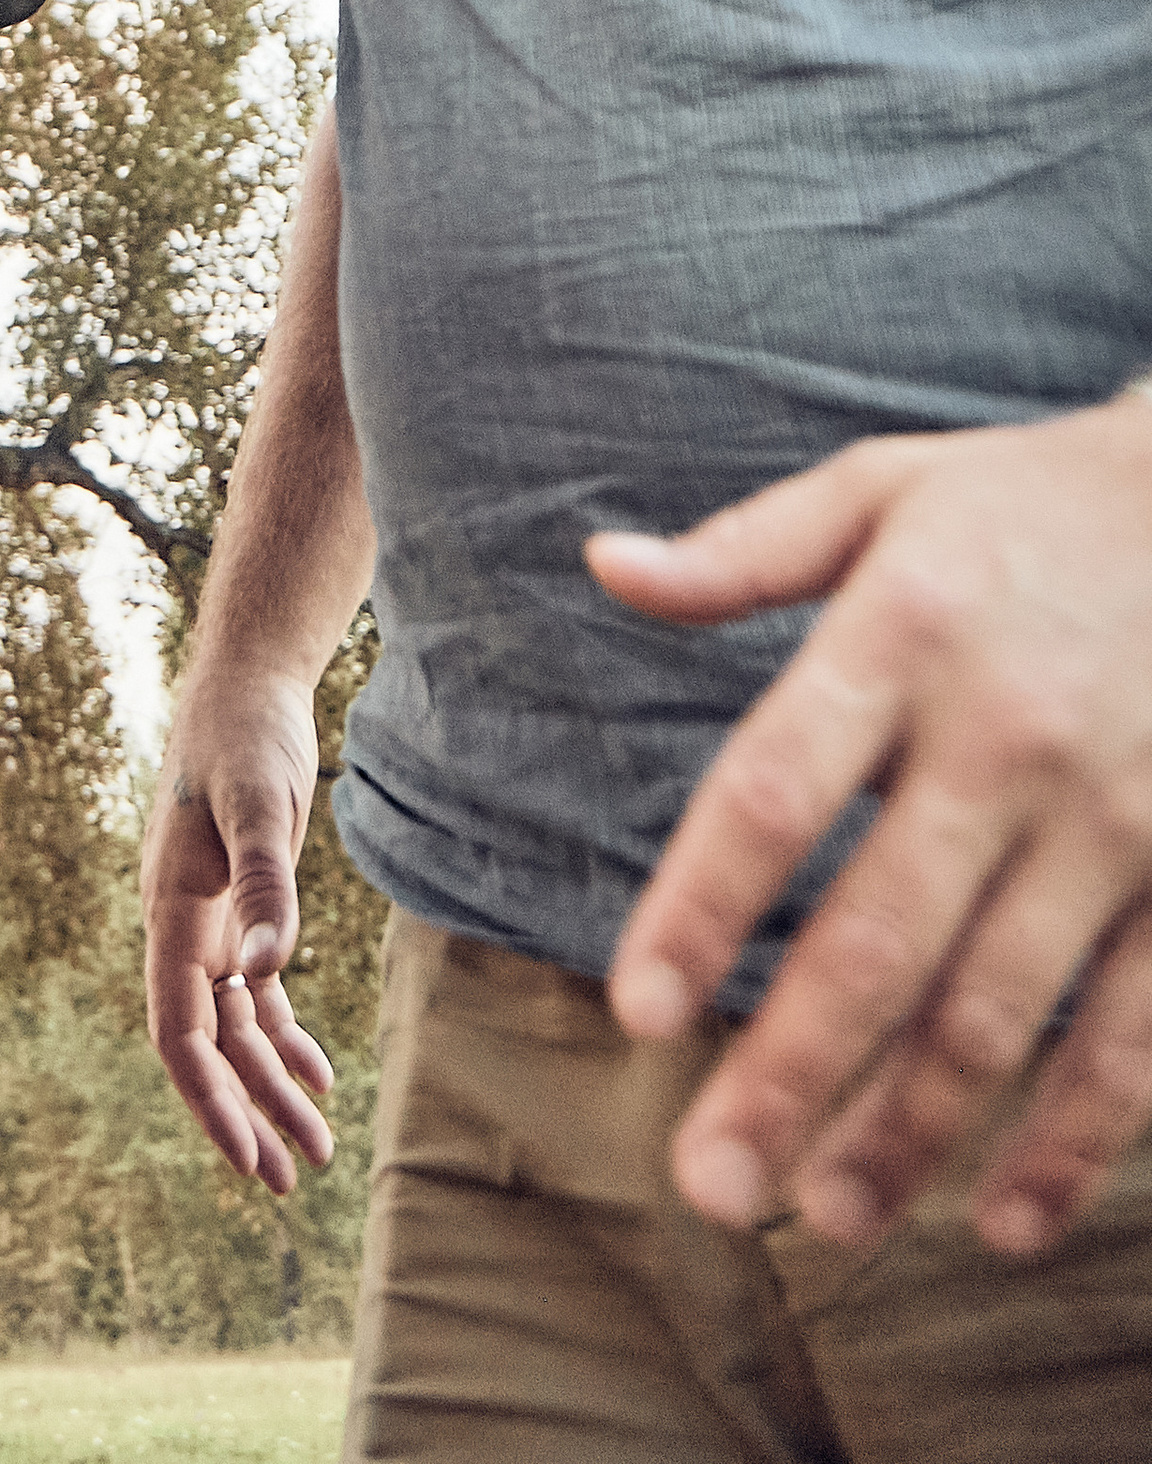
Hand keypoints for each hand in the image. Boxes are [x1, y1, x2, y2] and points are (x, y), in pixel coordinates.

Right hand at [141, 671, 336, 1191]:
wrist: (248, 679)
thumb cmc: (248, 736)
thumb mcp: (261, 807)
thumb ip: (264, 889)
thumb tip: (264, 974)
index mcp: (170, 911)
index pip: (179, 1031)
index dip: (210, 1100)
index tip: (247, 1158)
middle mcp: (181, 924)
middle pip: (208, 1042)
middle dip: (244, 1111)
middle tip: (288, 1181)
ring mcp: (208, 916)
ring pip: (234, 1022)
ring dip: (269, 1081)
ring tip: (314, 1146)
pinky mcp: (240, 902)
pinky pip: (254, 988)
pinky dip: (282, 1031)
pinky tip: (316, 1072)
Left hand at [590, 393, 1151, 1259]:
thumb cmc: (1025, 504)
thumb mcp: (882, 489)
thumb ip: (744, 550)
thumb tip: (607, 563)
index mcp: (905, 635)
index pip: (773, 789)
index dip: (699, 906)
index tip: (634, 1011)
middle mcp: (1006, 738)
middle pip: (879, 935)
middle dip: (789, 1072)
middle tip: (710, 1184)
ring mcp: (1116, 819)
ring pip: (1000, 1012)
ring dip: (911, 1131)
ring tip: (826, 1216)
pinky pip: (1134, 1036)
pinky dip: (1074, 1143)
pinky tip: (1000, 1218)